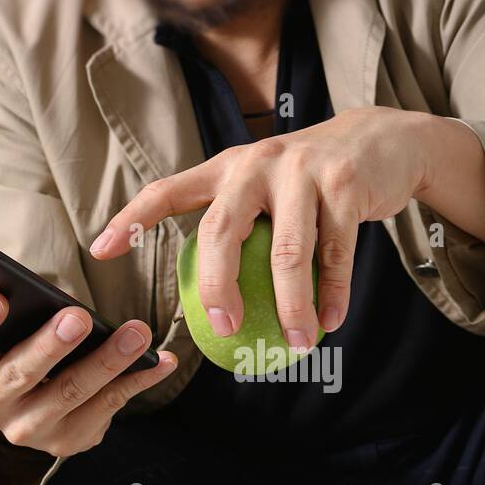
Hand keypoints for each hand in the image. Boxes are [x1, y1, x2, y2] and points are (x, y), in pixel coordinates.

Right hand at [0, 291, 176, 455]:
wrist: (26, 408)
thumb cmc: (14, 351)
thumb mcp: (0, 334)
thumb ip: (11, 312)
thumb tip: (35, 284)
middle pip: (19, 374)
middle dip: (52, 345)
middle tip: (78, 317)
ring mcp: (28, 430)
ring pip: (71, 392)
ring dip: (108, 361)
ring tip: (137, 334)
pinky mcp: (66, 441)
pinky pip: (106, 406)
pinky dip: (138, 380)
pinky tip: (161, 361)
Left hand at [88, 107, 437, 349]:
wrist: (384, 141)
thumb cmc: (312, 179)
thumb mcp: (267, 186)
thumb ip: (241, 224)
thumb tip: (210, 299)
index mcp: (227, 168)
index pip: (169, 191)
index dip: (133, 219)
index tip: (100, 250)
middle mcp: (257, 164)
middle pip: (223, 231)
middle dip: (218, 287)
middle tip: (223, 330)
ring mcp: (302, 172)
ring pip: (288, 253)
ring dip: (291, 306)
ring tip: (297, 343)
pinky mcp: (344, 186)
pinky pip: (335, 254)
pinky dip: (334, 294)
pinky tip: (330, 322)